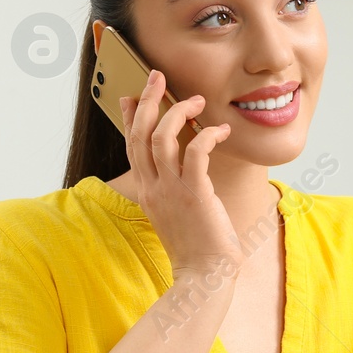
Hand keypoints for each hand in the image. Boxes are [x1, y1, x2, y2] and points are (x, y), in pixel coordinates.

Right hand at [119, 69, 237, 277]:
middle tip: (157, 76)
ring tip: (196, 99)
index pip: (131, 145)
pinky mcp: (195, 194)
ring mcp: (171, 191)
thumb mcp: (175, 212)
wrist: (204, 276)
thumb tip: (180, 165)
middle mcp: (154, 187)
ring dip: (178, 112)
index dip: (131, 117)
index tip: (133, 95)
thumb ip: (172, 188)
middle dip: (148, 100)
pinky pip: (195, 153)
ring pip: (162, 138)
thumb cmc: (196, 246)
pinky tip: (220, 130)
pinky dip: (207, 135)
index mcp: (147, 191)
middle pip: (141, 134)